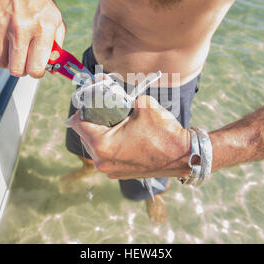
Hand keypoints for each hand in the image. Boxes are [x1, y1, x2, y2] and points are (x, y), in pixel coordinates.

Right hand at [0, 0, 64, 77]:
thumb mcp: (56, 20)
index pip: (36, 67)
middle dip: (22, 70)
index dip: (37, 72)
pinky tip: (3, 45)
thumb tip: (52, 67)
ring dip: (8, 62)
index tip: (37, 67)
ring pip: (0, 63)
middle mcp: (22, 27)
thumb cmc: (37, 1)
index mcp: (43, 28)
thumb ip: (56, 45)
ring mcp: (2, 25)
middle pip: (16, 69)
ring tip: (14, 51)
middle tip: (25, 61)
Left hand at [69, 95, 190, 178]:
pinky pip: (107, 155)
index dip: (83, 108)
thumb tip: (112, 90)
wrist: (184, 155)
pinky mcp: (119, 173)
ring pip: (95, 146)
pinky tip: (124, 134)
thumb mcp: (143, 104)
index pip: (78, 123)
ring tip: (116, 121)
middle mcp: (102, 162)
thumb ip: (124, 97)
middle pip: (84, 135)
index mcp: (102, 145)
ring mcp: (110, 170)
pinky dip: (111, 144)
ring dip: (101, 133)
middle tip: (104, 109)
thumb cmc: (164, 131)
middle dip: (93, 120)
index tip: (91, 101)